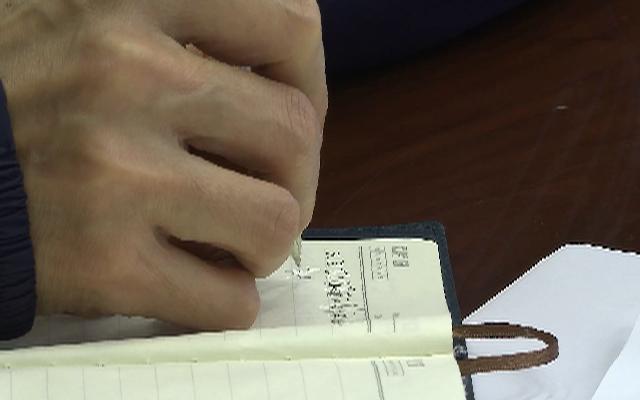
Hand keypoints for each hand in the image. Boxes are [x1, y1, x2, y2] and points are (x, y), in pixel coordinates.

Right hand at [0, 0, 326, 329]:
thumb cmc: (8, 89)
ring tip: (229, 238)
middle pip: (294, 135)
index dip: (306, 76)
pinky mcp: (97, 265)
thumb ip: (177, 30)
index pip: (288, 22)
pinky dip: (227, 299)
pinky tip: (195, 282)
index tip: (287, 105)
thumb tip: (278, 86)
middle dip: (296, 175)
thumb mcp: (82, 15)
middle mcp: (125, 77)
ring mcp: (114, 176)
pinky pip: (224, 301)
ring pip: (274, 223)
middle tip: (266, 189)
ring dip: (266, 240)